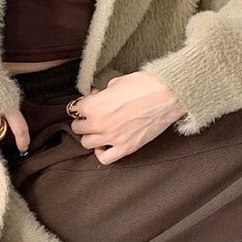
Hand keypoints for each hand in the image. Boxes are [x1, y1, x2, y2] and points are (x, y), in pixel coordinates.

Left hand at [69, 71, 186, 164]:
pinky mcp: (127, 147)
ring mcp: (112, 138)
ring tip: (97, 129)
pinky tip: (104, 145)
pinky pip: (105, 158)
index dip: (82, 105)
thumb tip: (97, 97)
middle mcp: (98, 124)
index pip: (74, 109)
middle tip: (91, 115)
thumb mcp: (115, 83)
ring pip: (86, 143)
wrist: (167, 94)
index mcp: (93, 106)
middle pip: (78, 128)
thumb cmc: (143, 85)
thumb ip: (101, 93)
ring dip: (90, 136)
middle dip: (83, 120)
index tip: (87, 103)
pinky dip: (101, 153)